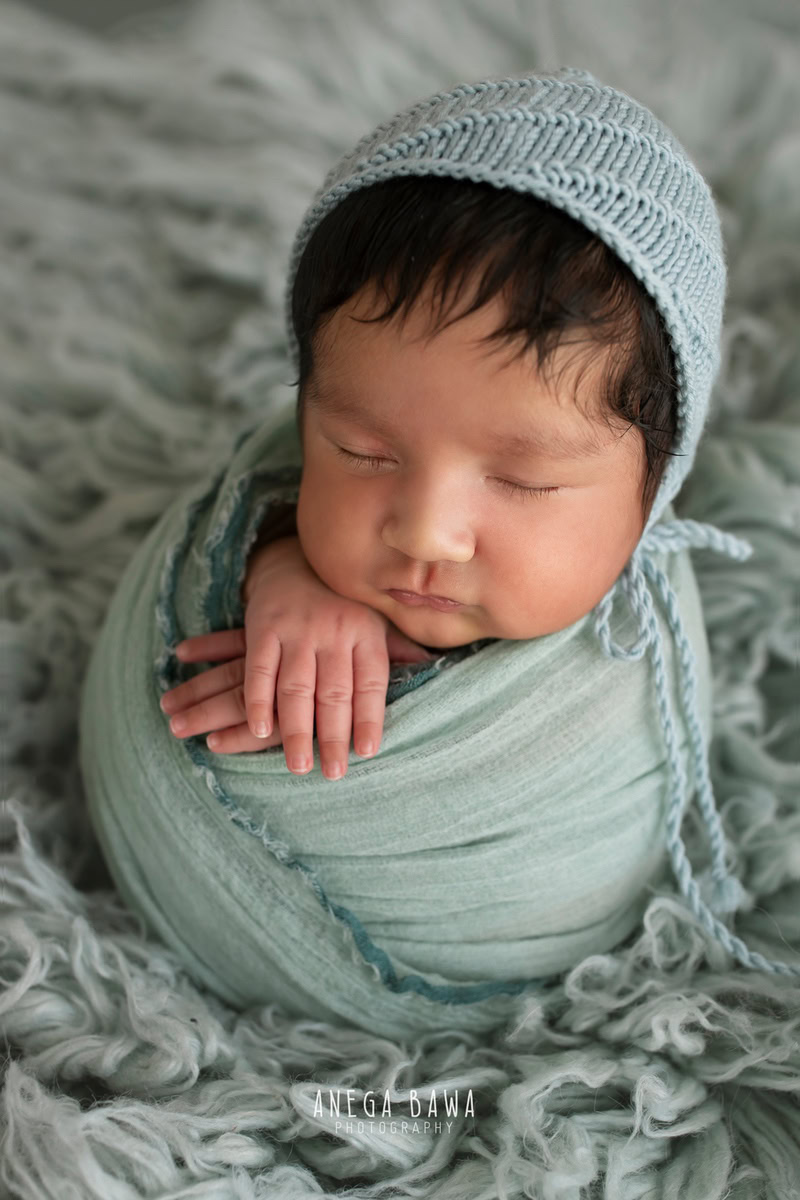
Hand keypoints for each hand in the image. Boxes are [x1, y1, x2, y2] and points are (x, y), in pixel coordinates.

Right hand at [158, 624, 431, 760]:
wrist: (292, 563)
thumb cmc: (341, 605)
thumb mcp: (375, 620)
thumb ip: (399, 650)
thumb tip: (438, 672)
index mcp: (366, 632)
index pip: (371, 683)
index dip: (369, 718)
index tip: (367, 752)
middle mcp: (334, 631)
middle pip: (334, 692)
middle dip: (333, 735)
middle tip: (333, 773)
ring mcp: (297, 630)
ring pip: (296, 687)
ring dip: (296, 729)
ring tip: (298, 765)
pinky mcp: (263, 628)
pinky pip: (259, 671)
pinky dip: (258, 702)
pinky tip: (261, 731)